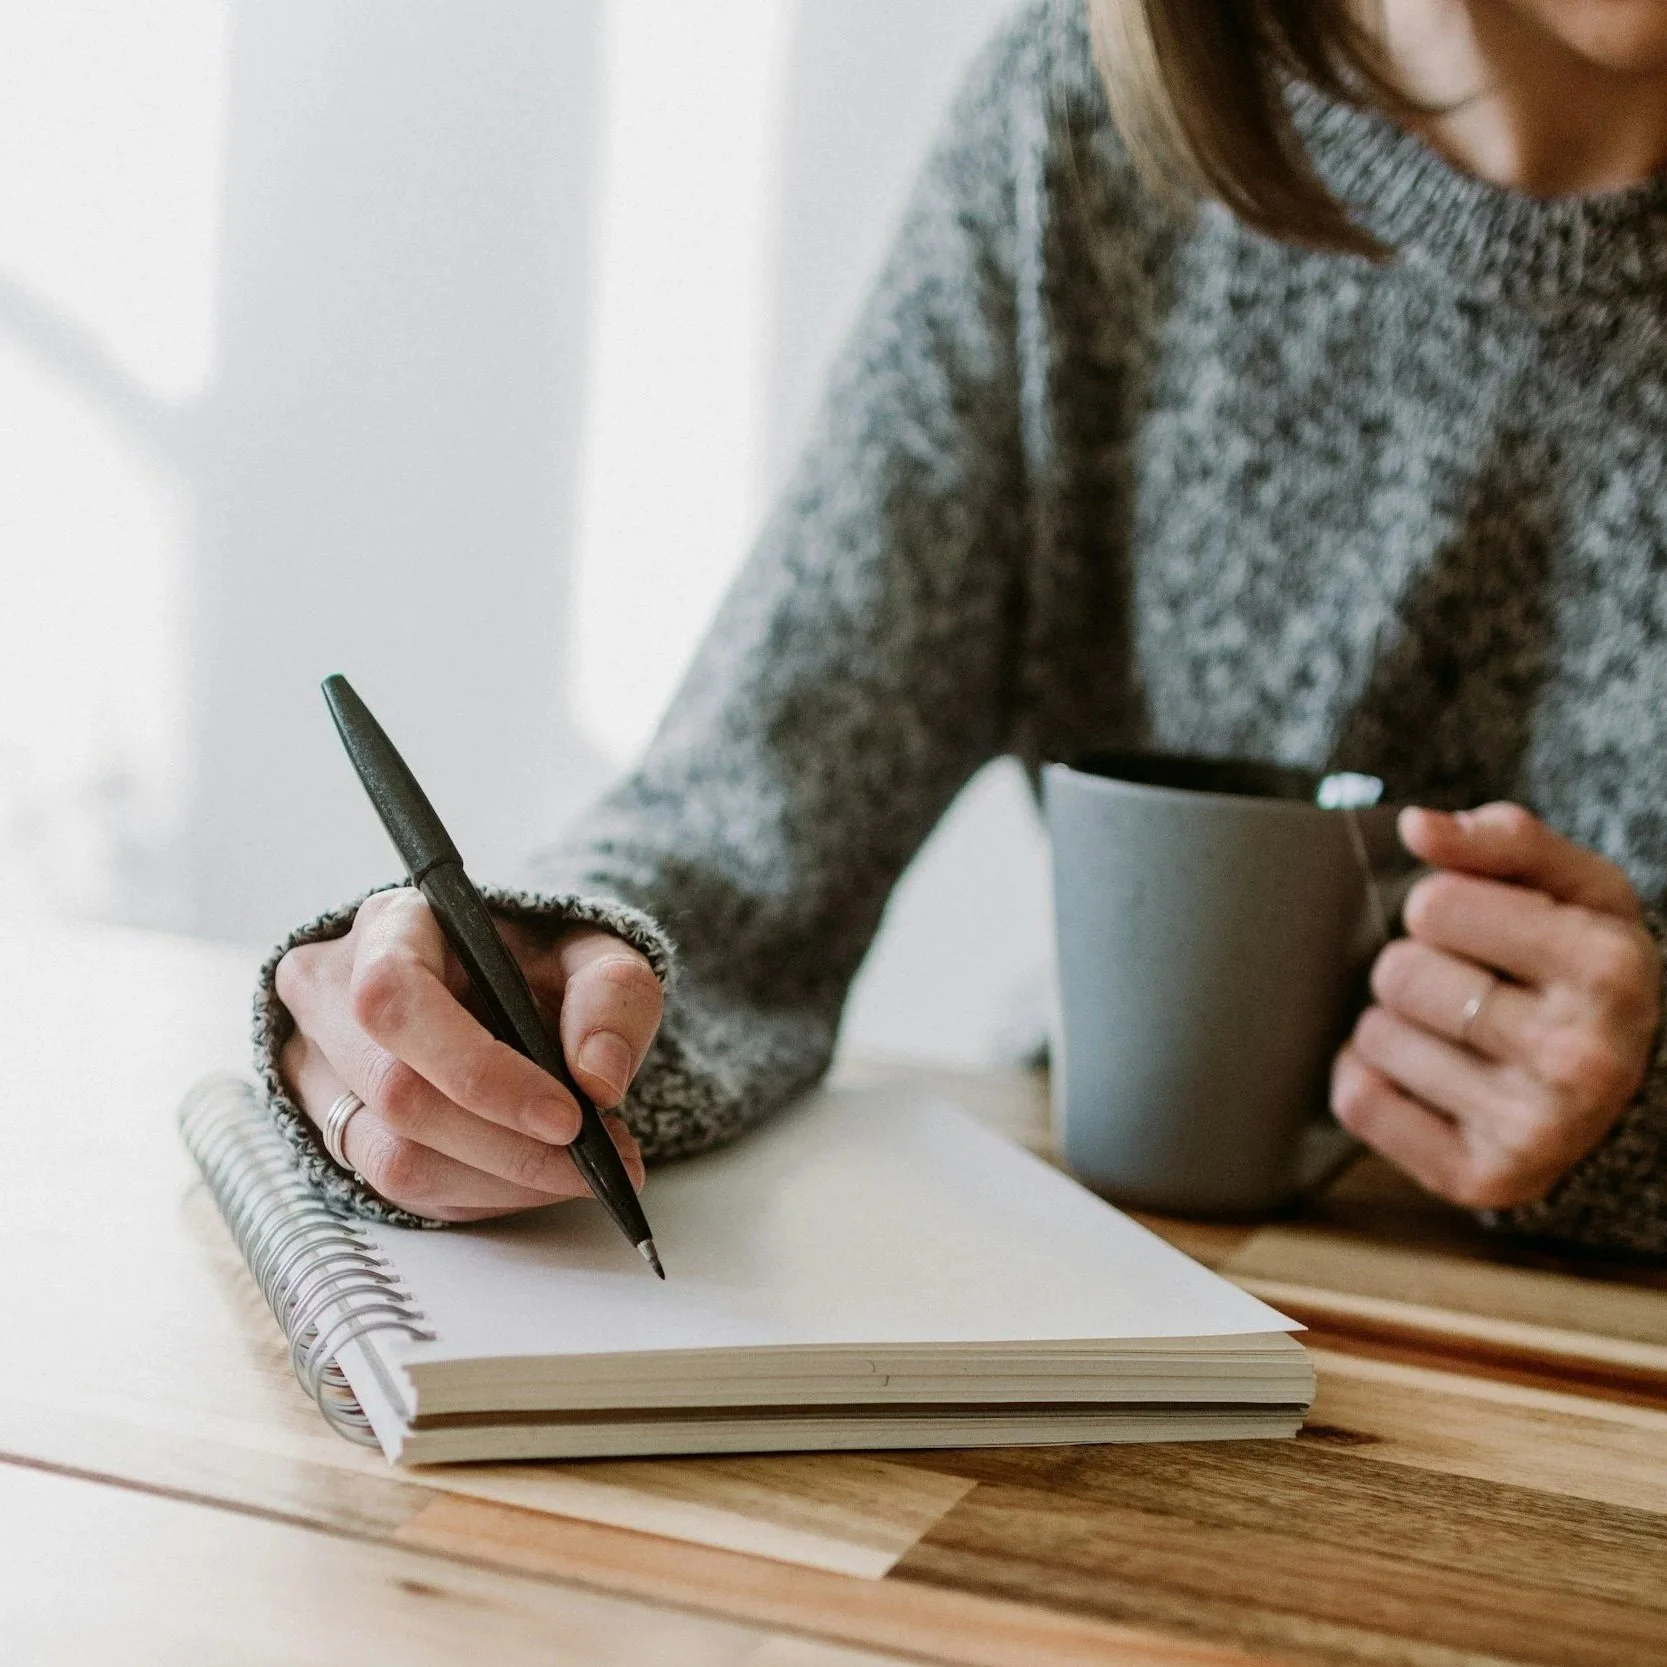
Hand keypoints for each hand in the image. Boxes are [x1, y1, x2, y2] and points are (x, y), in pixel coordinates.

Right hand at [274, 889, 662, 1220]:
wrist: (502, 988)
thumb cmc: (538, 964)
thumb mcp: (594, 953)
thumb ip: (613, 997)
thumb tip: (600, 1079)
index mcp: (390, 928)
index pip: (397, 1000)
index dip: (479, 1071)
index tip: (567, 1118)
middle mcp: (331, 994)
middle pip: (396, 1093)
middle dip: (510, 1144)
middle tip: (599, 1159)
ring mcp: (319, 1068)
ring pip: (392, 1158)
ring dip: (501, 1179)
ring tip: (578, 1170)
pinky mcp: (335, 1130)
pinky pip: (401, 1191)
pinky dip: (483, 1193)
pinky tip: (532, 1174)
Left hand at [1331, 803, 1659, 1210]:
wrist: (1624, 1083)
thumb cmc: (1581, 966)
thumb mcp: (1573, 887)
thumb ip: (1502, 839)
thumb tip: (1419, 827)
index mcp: (1609, 967)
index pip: (1433, 905)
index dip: (1440, 909)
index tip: (1480, 930)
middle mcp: (1581, 1056)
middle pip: (1398, 974)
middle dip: (1415, 968)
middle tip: (1467, 987)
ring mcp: (1535, 1128)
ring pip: (1373, 1037)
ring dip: (1395, 1026)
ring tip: (1456, 1035)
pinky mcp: (1482, 1179)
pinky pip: (1359, 1103)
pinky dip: (1369, 1082)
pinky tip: (1423, 1078)